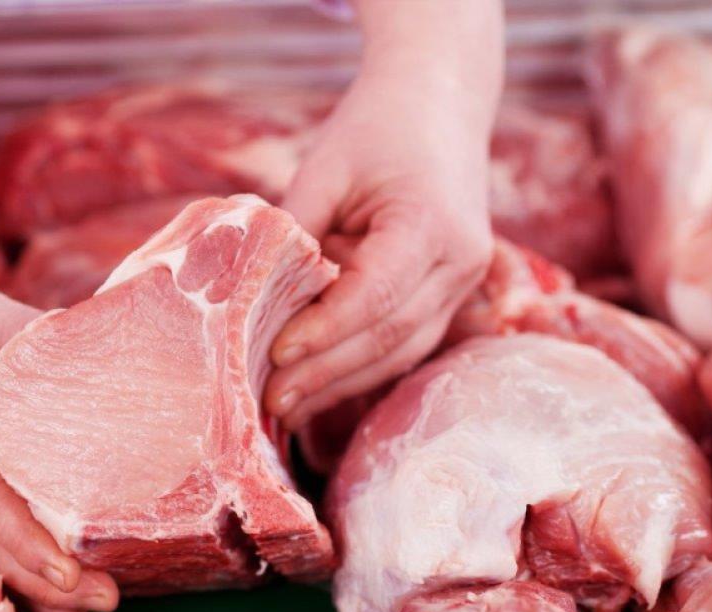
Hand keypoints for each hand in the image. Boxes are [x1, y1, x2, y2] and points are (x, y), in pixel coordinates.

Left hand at [265, 5, 500, 431]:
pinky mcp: (452, 294)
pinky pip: (405, 344)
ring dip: (341, 384)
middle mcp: (460, 262)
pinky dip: (360, 368)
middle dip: (326, 374)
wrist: (440, 103)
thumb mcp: (326, 167)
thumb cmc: (376, 128)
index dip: (325, 331)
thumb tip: (248, 298)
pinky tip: (317, 388)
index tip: (275, 353)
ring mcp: (464, 283)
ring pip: (401, 352)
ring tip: (286, 408)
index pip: (376, 296)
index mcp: (431, 223)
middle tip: (269, 402)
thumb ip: (294, 230)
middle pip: (389, 336)